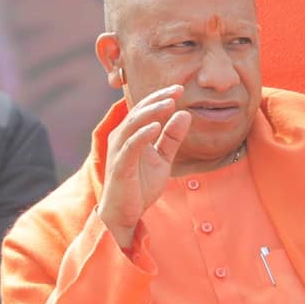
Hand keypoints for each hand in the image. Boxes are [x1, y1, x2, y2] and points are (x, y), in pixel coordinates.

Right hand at [97, 85, 191, 250]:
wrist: (126, 215)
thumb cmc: (140, 186)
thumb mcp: (162, 159)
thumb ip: (172, 138)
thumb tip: (185, 114)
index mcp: (131, 134)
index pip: (144, 109)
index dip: (160, 97)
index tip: (179, 89)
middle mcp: (122, 138)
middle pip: (138, 111)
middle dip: (157, 99)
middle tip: (177, 90)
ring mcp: (119, 151)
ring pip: (133, 124)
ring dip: (151, 112)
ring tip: (169, 103)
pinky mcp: (120, 166)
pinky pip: (131, 146)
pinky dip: (143, 134)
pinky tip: (156, 126)